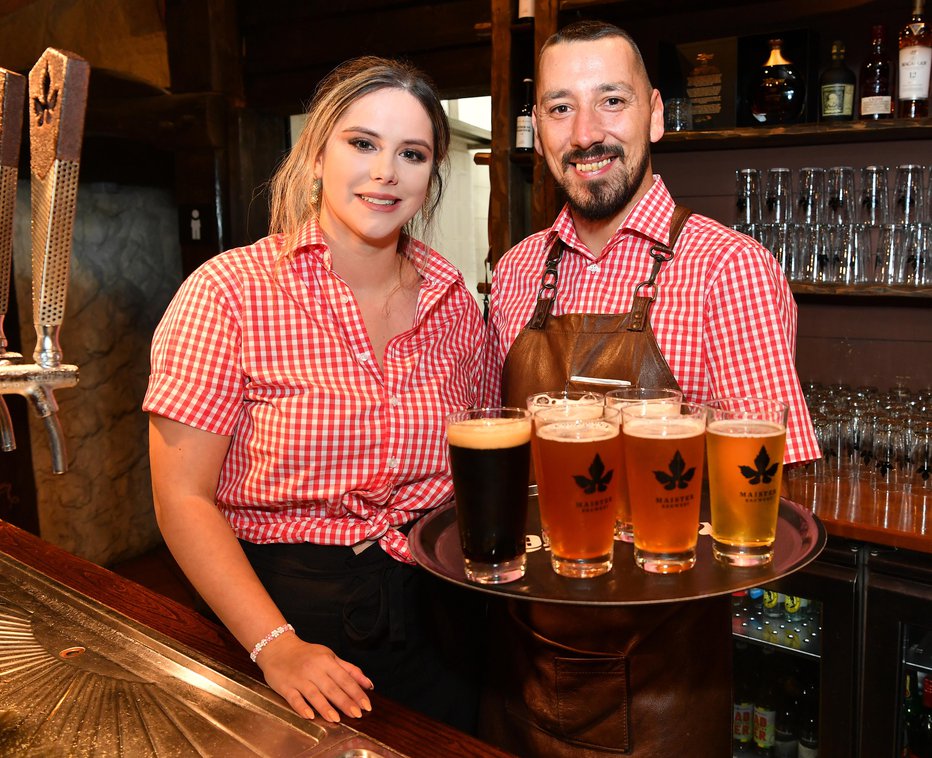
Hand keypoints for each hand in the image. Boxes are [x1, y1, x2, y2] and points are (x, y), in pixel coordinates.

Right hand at [257, 632, 373, 721]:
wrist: (278, 648)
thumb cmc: (307, 654)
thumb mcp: (330, 657)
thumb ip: (350, 670)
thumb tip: (368, 684)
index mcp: (327, 661)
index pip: (345, 678)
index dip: (356, 692)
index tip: (366, 705)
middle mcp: (314, 669)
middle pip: (332, 688)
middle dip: (345, 702)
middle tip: (357, 714)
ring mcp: (299, 679)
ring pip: (314, 694)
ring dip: (325, 707)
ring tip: (337, 719)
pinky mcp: (285, 687)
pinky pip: (294, 699)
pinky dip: (302, 707)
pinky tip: (310, 716)